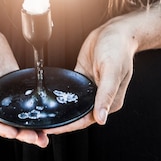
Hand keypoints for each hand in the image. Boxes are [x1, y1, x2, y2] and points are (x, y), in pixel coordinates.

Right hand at [0, 26, 48, 146]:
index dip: (2, 129)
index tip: (14, 133)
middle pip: (5, 123)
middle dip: (21, 133)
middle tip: (37, 138)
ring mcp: (2, 96)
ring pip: (16, 116)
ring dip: (29, 126)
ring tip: (43, 136)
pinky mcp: (13, 87)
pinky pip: (23, 101)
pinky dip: (33, 110)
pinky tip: (44, 115)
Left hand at [46, 16, 136, 134]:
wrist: (115, 30)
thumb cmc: (118, 49)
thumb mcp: (112, 70)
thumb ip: (106, 94)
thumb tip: (101, 118)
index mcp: (110, 102)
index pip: (87, 119)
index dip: (69, 125)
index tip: (52, 129)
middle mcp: (101, 97)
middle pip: (79, 114)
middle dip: (62, 121)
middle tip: (41, 125)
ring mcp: (91, 88)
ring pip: (74, 104)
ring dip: (61, 110)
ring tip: (42, 114)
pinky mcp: (83, 77)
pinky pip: (71, 90)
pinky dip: (62, 95)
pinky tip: (50, 98)